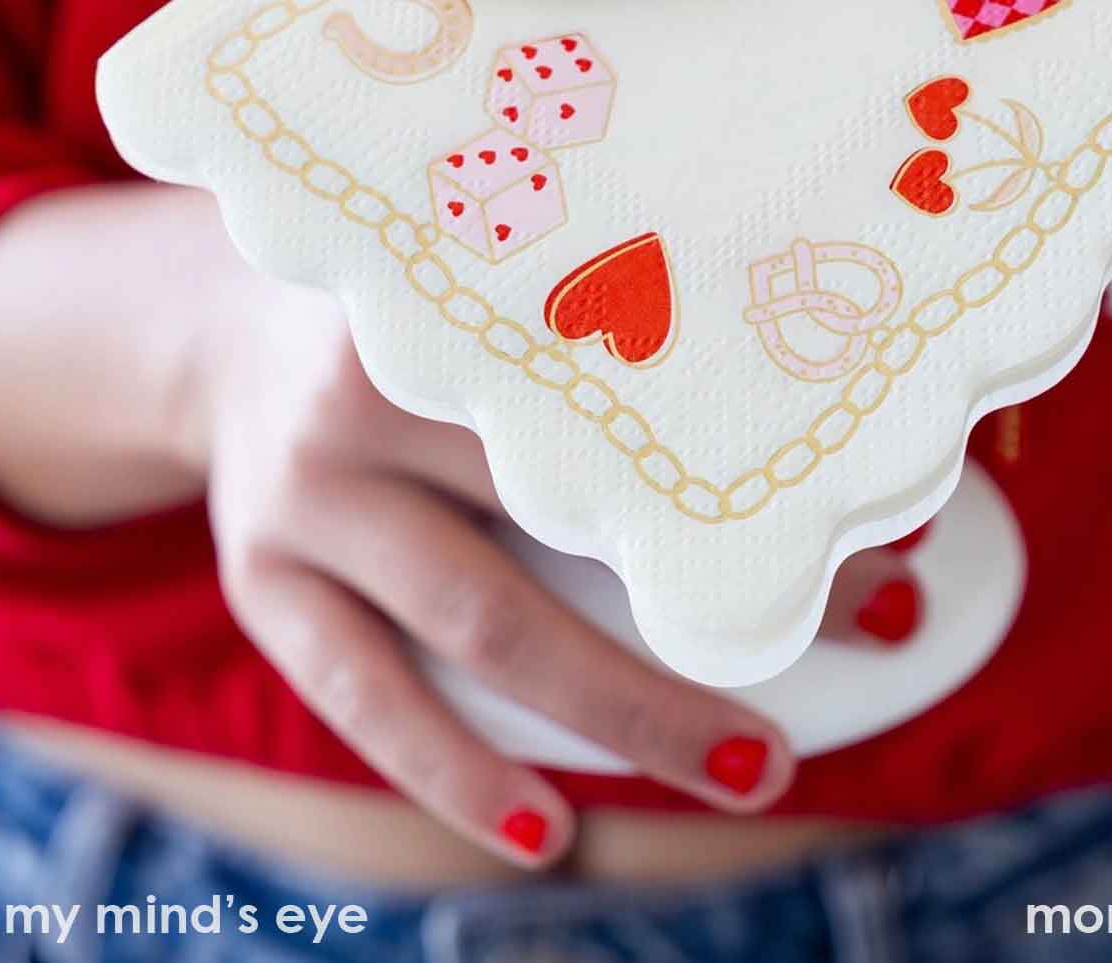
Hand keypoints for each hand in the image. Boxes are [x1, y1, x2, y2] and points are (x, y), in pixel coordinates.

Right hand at [0, 184, 923, 866]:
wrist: (217, 324)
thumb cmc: (423, 316)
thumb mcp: (499, 280)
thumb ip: (612, 323)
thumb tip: (834, 417)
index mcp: (451, 296)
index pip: (629, 385)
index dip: (759, 452)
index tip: (894, 498)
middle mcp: (368, 393)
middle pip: (571, 510)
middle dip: (724, 587)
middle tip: (879, 625)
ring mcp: (304, 493)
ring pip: (485, 617)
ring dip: (627, 707)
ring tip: (752, 767)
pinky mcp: (263, 580)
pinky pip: (365, 696)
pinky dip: (458, 771)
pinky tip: (548, 831)